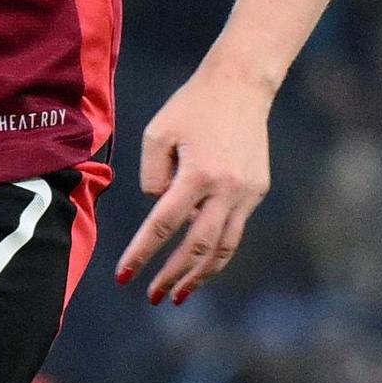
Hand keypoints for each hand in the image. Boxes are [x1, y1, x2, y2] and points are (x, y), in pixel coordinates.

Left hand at [113, 59, 272, 303]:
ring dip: (200, 275)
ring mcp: (247, 193)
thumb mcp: (157, 135)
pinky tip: (199, 265)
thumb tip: (159, 209)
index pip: (162, 225)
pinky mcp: (257, 191)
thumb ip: (151, 177)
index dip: (141, 254)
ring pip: (223, 248)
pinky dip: (216, 253)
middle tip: (151, 296)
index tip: (124, 276)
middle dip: (172, 276)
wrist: (242, 86)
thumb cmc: (191, 107)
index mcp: (197, 174)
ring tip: (179, 295)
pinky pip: (235, 231)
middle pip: (197, 246)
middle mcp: (226, 189)